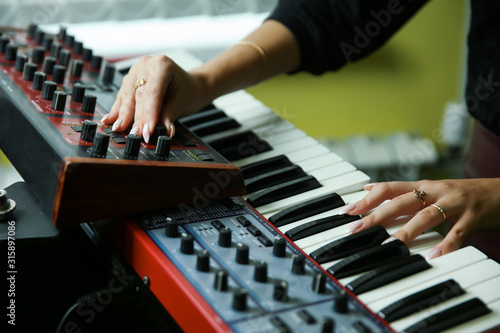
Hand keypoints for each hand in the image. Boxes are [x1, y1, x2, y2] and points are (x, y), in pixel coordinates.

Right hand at [101, 55, 208, 142]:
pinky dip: (117, 110)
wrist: (189, 85)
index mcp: (162, 64)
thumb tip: (161, 131)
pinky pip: (123, 97)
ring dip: (123, 115)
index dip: (148, 113)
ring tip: (118, 129)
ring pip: (128, 96)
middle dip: (136, 118)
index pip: (153, 93)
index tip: (147, 130)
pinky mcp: (130, 80)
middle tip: (135, 135)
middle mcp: (146, 64)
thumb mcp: (181, 103)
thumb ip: (168, 116)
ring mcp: (136, 71)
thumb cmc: (188, 90)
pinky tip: (109, 120)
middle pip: (139, 95)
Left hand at [343, 178, 499, 258]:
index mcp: (423, 186)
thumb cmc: (462, 194)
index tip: (348, 211)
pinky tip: (434, 257)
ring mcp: (455, 203)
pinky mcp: (474, 217)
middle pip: (402, 202)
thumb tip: (368, 188)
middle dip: (377, 216)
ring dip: (406, 231)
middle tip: (357, 229)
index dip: (367, 199)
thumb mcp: (430, 189)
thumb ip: (401, 191)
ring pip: (426, 216)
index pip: (389, 189)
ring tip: (388, 244)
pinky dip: (446, 245)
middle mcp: (436, 191)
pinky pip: (458, 232)